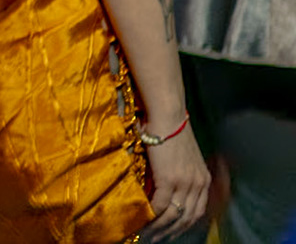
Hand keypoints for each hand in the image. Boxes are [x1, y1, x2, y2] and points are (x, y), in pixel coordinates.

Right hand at [142, 125, 209, 241]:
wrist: (168, 115)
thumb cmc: (169, 129)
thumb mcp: (181, 157)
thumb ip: (176, 173)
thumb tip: (161, 188)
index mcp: (202, 179)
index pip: (196, 212)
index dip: (183, 225)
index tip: (170, 232)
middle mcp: (198, 184)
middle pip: (186, 218)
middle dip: (171, 231)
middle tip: (156, 238)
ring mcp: (185, 182)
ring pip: (173, 215)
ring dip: (160, 227)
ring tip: (148, 234)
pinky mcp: (170, 179)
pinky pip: (161, 204)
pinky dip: (152, 215)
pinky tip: (144, 219)